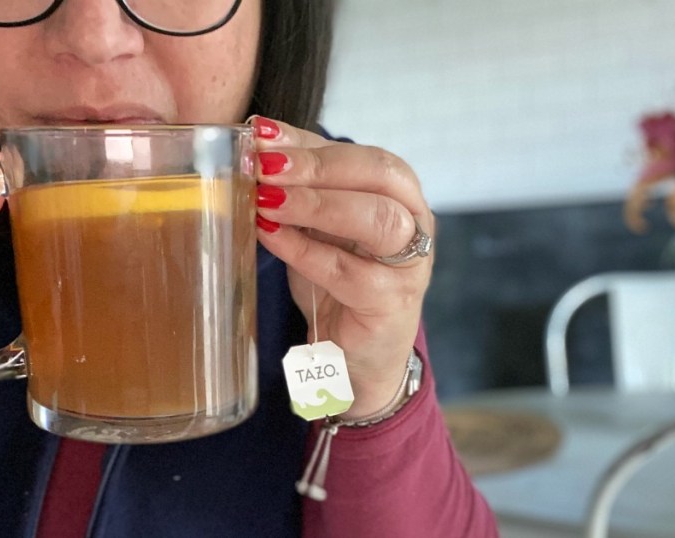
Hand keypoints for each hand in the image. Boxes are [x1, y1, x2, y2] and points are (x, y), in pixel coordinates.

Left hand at [250, 117, 434, 418]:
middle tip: (265, 166)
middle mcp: (415, 222)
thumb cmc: (340, 281)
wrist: (356, 355)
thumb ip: (300, 184)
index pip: (362, 155)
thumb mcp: (319, 225)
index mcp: (399, 194)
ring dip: (316, 205)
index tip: (261, 135)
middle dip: (317, 166)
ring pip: (378, 220)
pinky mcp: (390, 304)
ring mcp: (410, 265)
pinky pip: (349, 272)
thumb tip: (259, 138)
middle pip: (380, 175)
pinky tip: (270, 237)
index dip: (310, 143)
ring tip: (266, 200)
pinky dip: (304, 251)